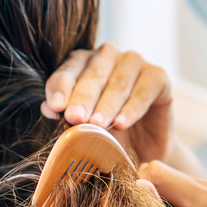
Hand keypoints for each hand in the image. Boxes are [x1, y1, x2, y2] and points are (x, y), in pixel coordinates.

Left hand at [43, 43, 172, 162]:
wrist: (144, 149)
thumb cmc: (109, 133)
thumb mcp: (85, 127)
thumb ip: (66, 115)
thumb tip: (48, 107)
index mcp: (83, 63)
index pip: (69, 70)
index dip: (61, 87)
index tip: (55, 106)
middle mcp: (108, 57)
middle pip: (93, 75)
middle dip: (82, 98)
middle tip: (75, 117)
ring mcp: (134, 63)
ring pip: (118, 83)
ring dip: (106, 105)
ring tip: (97, 125)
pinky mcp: (158, 76)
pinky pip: (144, 91)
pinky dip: (132, 108)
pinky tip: (122, 123)